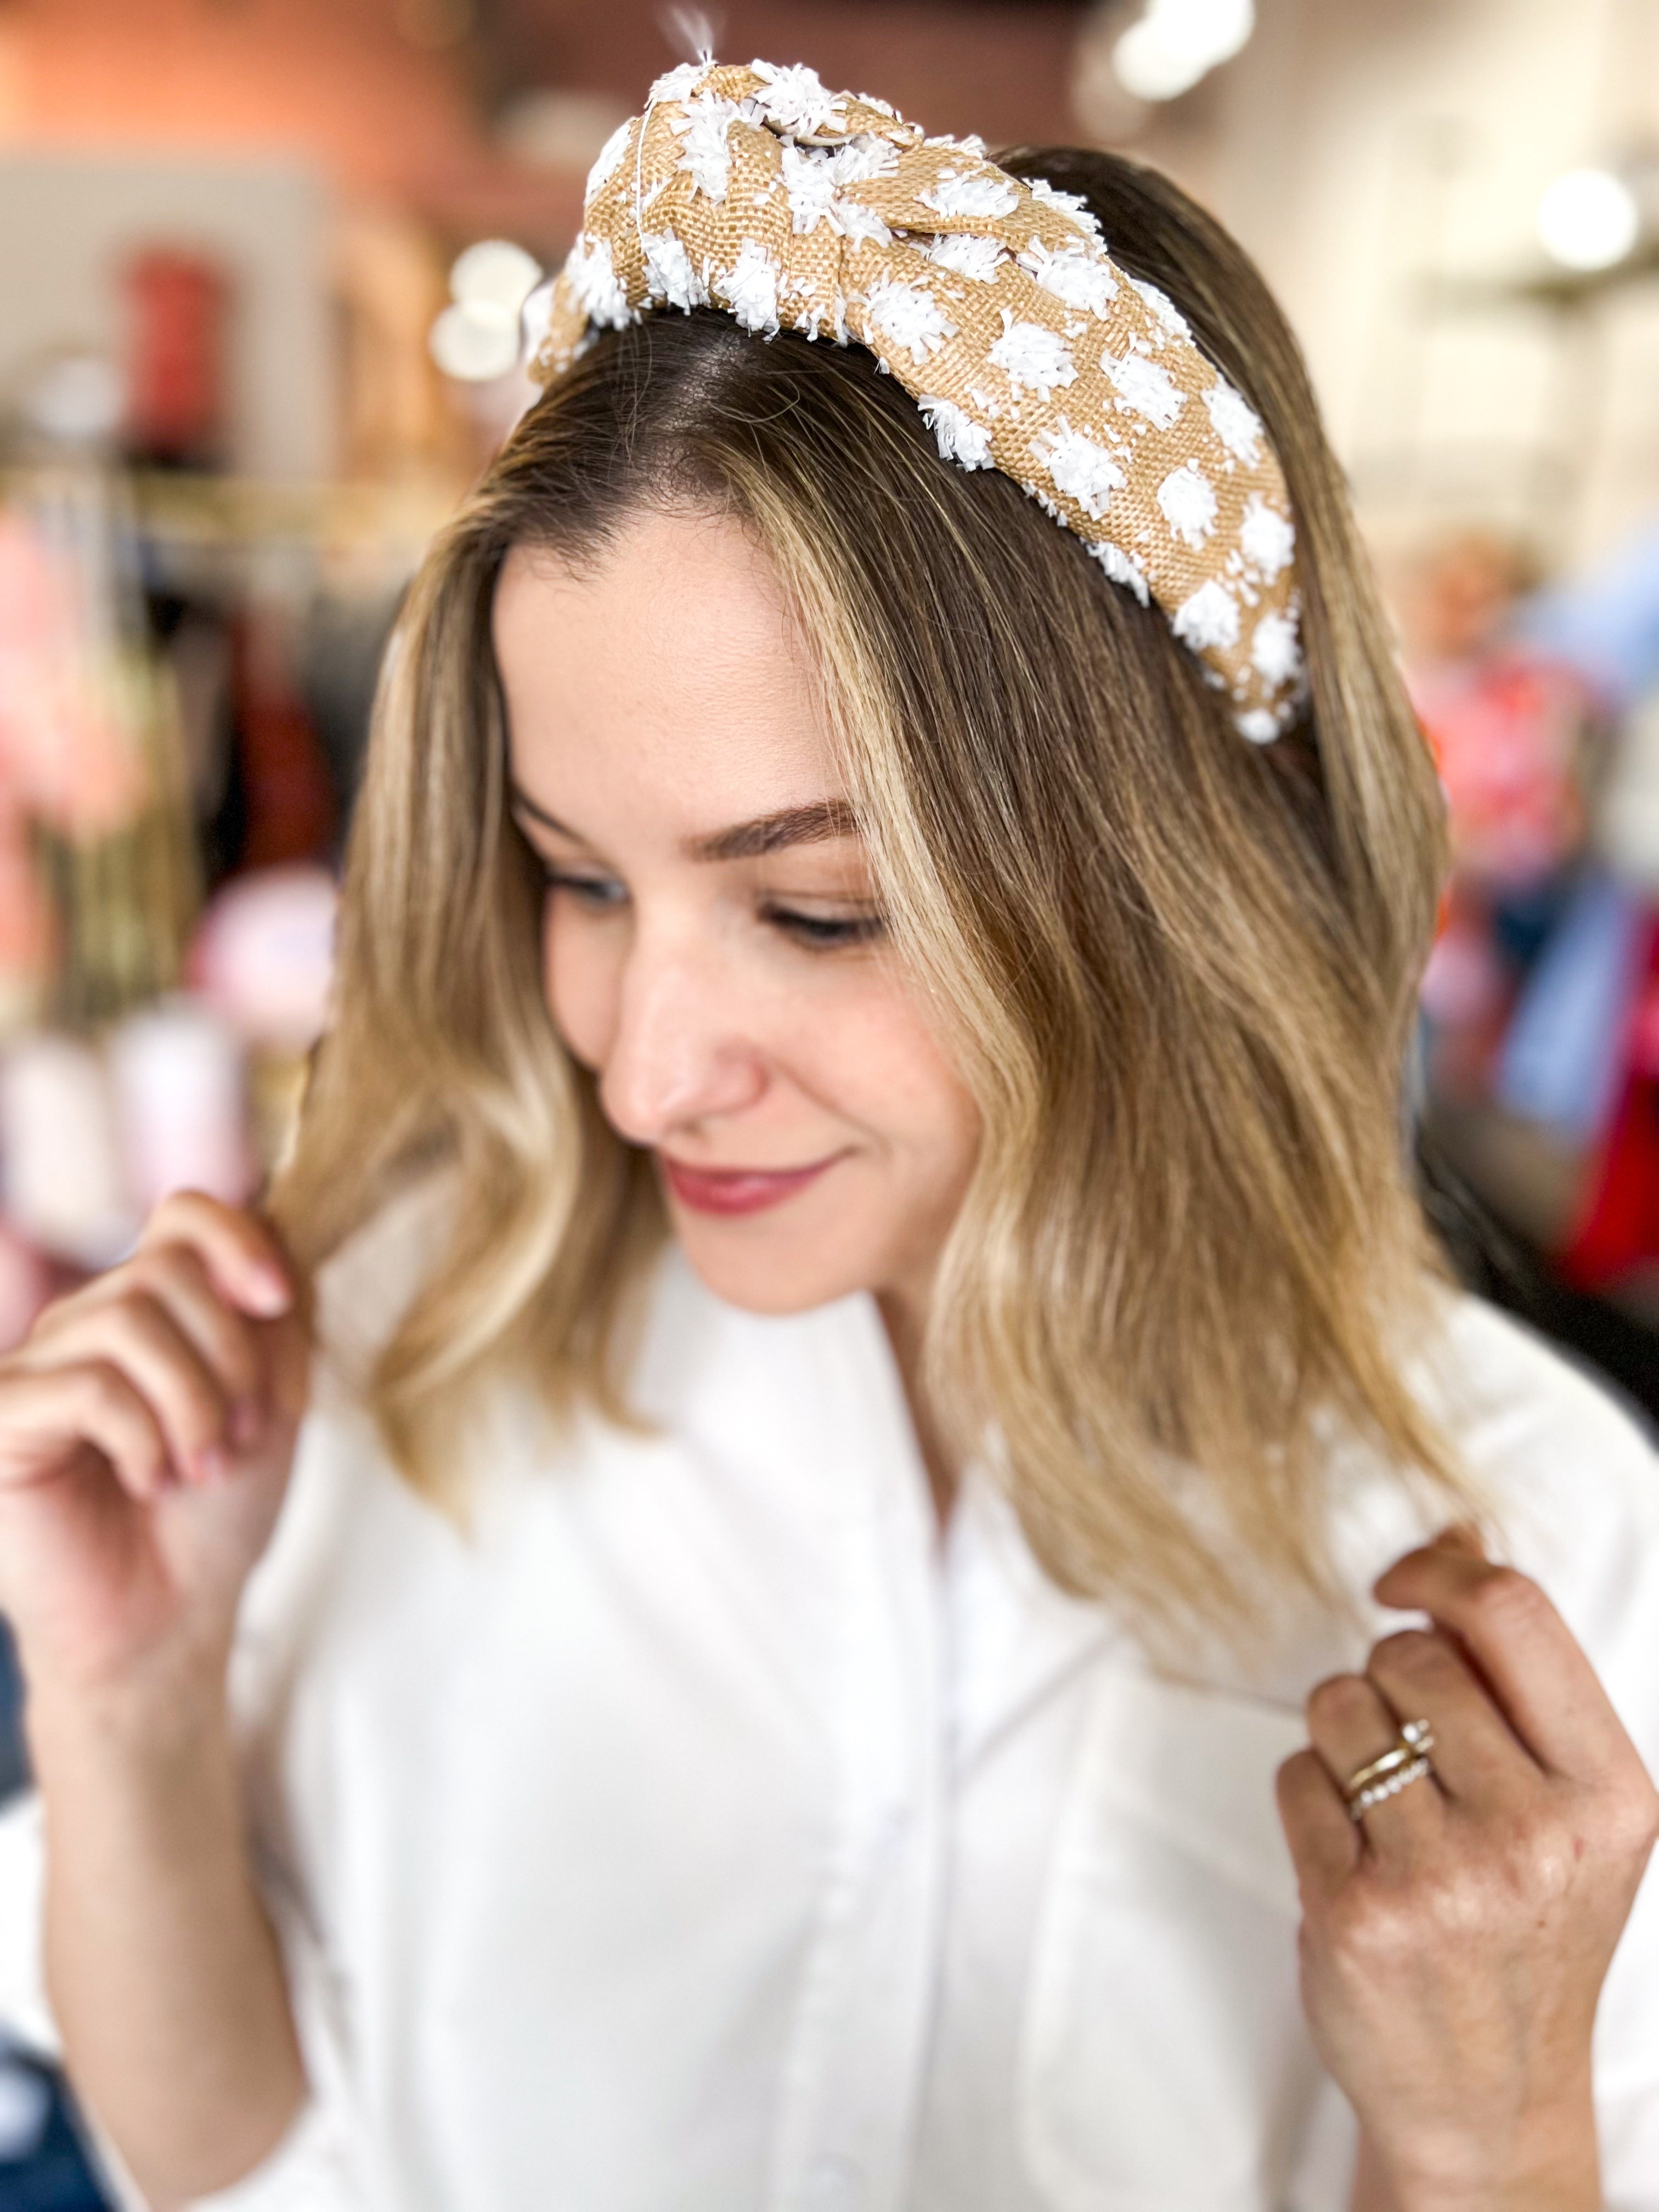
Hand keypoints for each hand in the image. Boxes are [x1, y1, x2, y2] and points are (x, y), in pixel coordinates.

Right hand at [0, 1192, 309, 1708]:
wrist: (172, 1617)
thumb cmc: (216, 1515)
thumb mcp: (273, 1396)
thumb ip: (272, 1309)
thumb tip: (270, 1225)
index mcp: (151, 1309)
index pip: (184, 1212)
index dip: (239, 1241)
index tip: (278, 1301)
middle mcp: (83, 1325)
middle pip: (167, 1268)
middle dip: (230, 1355)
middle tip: (240, 1436)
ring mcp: (35, 1368)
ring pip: (129, 1320)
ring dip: (194, 1402)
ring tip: (201, 1466)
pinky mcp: (3, 1416)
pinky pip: (88, 1386)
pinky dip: (142, 1437)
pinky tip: (145, 1480)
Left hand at [1277, 1524, 1658, 2211]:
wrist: (1489, 2103)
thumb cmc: (1524, 1928)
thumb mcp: (1563, 1801)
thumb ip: (1514, 1667)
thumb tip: (1457, 1531)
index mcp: (1608, 1793)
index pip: (1512, 1612)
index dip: (1437, 1572)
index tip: (1399, 1586)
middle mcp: (1537, 1835)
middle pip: (1406, 1657)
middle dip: (1387, 1682)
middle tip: (1412, 1754)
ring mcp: (1444, 1880)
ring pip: (1338, 1707)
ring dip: (1342, 1738)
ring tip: (1386, 1809)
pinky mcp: (1356, 1914)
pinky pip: (1296, 1776)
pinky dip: (1309, 1799)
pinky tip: (1355, 1858)